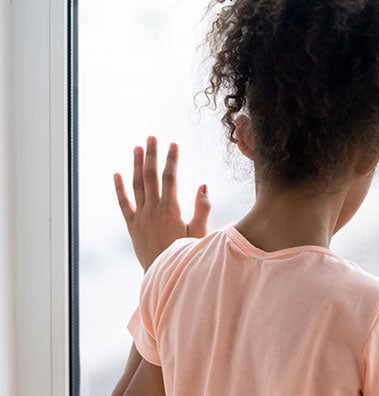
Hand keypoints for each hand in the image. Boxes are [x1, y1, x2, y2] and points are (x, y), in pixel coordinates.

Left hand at [113, 136, 211, 271]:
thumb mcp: (199, 233)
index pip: (171, 178)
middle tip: (152, 137)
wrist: (164, 276)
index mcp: (170, 210)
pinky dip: (119, 189)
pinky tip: (116, 174)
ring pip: (137, 186)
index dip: (172, 160)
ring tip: (138, 148)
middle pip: (151, 177)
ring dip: (137, 165)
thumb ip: (202, 209)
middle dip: (152, 155)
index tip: (174, 144)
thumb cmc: (186, 254)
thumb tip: (203, 185)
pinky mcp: (132, 226)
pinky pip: (123, 204)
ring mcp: (140, 217)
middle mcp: (153, 210)